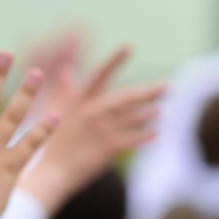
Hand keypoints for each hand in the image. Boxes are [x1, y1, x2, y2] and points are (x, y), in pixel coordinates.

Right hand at [15, 46, 162, 214]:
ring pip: (132, 117)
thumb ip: (65, 90)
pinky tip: (157, 134)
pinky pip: (131, 139)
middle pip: (125, 97)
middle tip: (167, 86)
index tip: (129, 46)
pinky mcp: (106, 147)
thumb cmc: (54, 141)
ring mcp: (100, 129)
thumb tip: (67, 69)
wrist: (51, 171)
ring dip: (149, 112)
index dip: (114, 60)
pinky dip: (144, 136)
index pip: (99, 74)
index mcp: (79, 100)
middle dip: (148, 91)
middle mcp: (91, 111)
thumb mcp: (54, 112)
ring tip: (162, 109)